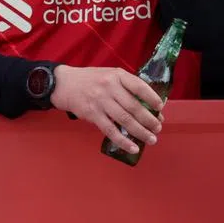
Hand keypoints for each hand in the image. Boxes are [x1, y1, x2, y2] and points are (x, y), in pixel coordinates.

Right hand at [50, 65, 164, 153]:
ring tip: (151, 139)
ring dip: (141, 132)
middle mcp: (109, 87)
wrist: (63, 84)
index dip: (152, 98)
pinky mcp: (92, 114)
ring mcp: (100, 101)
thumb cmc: (90, 80)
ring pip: (125, 120)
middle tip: (158, 128)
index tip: (160, 108)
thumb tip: (147, 105)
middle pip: (134, 106)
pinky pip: (110, 130)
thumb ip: (125, 86)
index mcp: (116, 75)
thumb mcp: (108, 75)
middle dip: (150, 120)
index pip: (139, 86)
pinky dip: (123, 140)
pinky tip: (133, 147)